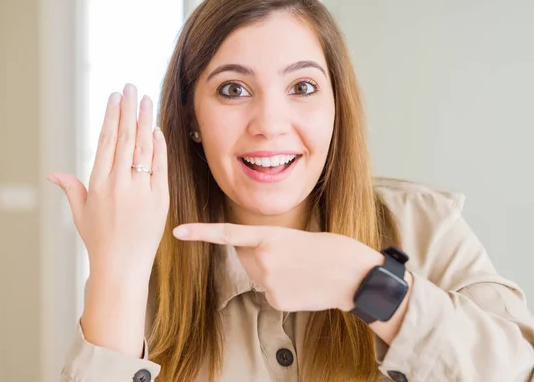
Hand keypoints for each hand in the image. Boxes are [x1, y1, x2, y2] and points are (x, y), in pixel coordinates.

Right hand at [47, 84, 169, 275]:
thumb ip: (70, 188)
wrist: (122, 266)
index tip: (114, 98)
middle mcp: (119, 183)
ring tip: (147, 100)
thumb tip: (52, 173)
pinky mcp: (160, 199)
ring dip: (146, 121)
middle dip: (129, 110)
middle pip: (125, 138)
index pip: (105, 142)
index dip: (110, 117)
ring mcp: (141, 190)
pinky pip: (160, 167)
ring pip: (143, 148)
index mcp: (98, 183)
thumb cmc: (99, 240)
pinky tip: (158, 129)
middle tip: (131, 87)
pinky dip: (159, 147)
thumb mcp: (80, 213)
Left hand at [173, 222, 381, 311]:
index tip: (178, 231)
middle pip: (247, 258)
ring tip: (302, 271)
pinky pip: (272, 294)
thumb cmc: (333, 250)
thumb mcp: (298, 237)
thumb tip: (258, 262)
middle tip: (290, 256)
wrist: (355, 275)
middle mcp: (264, 259)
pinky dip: (285, 291)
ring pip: (260, 277)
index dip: (201, 232)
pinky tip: (304, 286)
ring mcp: (269, 282)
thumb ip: (272, 246)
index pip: (228, 234)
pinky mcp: (277, 301)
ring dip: (274, 274)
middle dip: (259, 255)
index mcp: (271, 236)